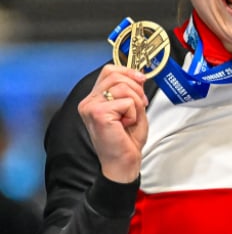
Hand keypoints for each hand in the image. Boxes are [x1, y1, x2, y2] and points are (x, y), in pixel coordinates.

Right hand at [77, 65, 148, 182]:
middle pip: (115, 75)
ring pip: (123, 87)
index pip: (109, 71)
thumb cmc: (126, 140)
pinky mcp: (98, 113)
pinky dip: (133, 113)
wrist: (123, 162)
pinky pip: (126, 101)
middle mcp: (88, 101)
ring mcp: (90, 107)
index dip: (128, 72)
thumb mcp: (132, 109)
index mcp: (94, 99)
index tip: (141, 80)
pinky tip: (125, 125)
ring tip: (130, 119)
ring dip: (136, 103)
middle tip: (140, 105)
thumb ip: (131, 92)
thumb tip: (138, 75)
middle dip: (136, 89)